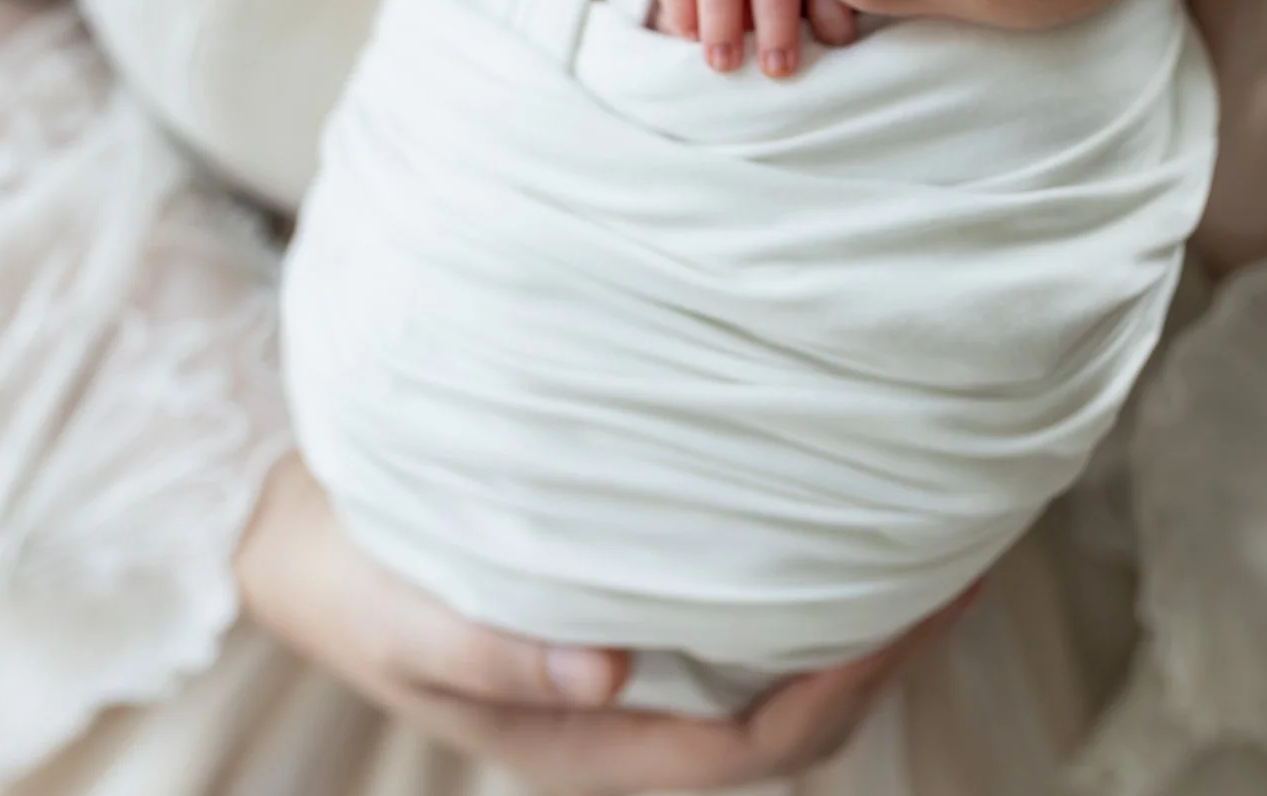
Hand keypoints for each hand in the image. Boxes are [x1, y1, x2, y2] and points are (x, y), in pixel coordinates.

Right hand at [236, 455, 970, 793]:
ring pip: (780, 671)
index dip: (840, 690)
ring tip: (938, 541)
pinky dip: (810, 584)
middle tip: (967, 564)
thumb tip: (604, 671)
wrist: (299, 537)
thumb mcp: (394, 613)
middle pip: (791, 720)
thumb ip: (486, 651)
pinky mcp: (636, 613)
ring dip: (860, 620)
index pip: (748, 746)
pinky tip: (848, 520)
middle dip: (883, 657)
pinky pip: (750, 620)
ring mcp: (638, 674)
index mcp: (582, 745)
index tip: (909, 612)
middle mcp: (628, 721)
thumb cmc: (345, 573)